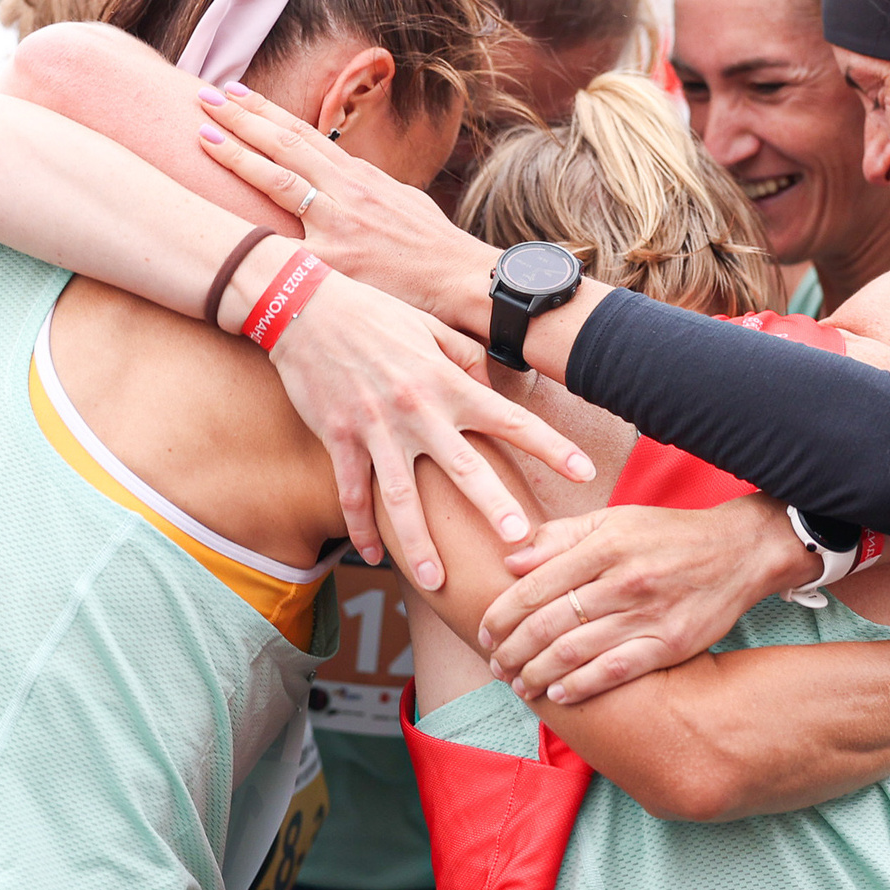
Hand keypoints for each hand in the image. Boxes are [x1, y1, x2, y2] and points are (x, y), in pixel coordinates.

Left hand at [194, 82, 494, 330]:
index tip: (235, 92)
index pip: (304, 134)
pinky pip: (287, 245)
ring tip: (202, 131)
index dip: (266, 112)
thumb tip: (347, 180)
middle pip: (285, 144)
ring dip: (237, 153)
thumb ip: (367, 190)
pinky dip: (254, 231)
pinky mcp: (337, 262)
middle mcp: (347, 191)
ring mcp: (340, 223)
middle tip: (203, 95)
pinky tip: (220, 220)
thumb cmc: (435, 249)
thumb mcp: (402, 202)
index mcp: (360, 177)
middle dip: (240, 118)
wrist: (463, 281)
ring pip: (280, 178)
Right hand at [265, 270, 593, 586]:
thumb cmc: (374, 315)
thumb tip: (496, 384)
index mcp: (447, 382)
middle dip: (494, 506)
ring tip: (437, 580)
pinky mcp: (339, 439)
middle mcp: (417, 410)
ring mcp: (376, 428)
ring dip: (420, 543)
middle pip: (464, 468)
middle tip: (521, 541)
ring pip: (403, 497)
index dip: (552, 447)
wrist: (304, 309)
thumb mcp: (429, 328)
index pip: (510, 419)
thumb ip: (466, 360)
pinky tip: (375, 556)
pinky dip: (362, 529)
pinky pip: (353, 494)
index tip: (585, 473)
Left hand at [483, 495, 815, 703]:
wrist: (739, 551)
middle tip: (494, 664)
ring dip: (538, 672)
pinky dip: (581, 686)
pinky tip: (559, 694)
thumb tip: (513, 560)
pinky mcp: (670, 644)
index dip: (502, 613)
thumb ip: (562, 536)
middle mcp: (623, 580)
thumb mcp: (615, 520)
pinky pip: (615, 671)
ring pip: (576, 651)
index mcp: (605, 545)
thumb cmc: (669, 535)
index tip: (484, 631)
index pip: (536, 585)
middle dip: (512, 649)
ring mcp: (647, 615)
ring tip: (518, 684)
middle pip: (549, 623)